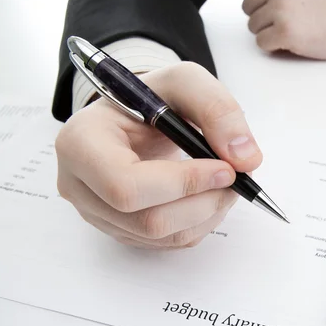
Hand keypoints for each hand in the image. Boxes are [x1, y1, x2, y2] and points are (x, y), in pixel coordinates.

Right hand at [55, 62, 262, 249]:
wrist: (137, 117)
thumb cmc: (155, 98)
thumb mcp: (186, 83)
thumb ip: (218, 109)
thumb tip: (246, 159)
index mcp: (81, 142)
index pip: (126, 184)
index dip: (183, 183)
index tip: (226, 169)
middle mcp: (79, 185)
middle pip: (146, 220)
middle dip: (204, 202)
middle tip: (235, 178)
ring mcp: (98, 213)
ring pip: (162, 236)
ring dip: (208, 213)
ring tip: (227, 183)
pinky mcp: (121, 230)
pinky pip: (168, 243)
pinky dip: (201, 223)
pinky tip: (209, 195)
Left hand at [242, 0, 325, 59]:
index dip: (261, 2)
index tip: (270, 9)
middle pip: (249, 8)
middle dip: (262, 17)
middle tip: (280, 24)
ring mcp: (280, 11)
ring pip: (254, 27)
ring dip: (268, 33)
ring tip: (290, 33)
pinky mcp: (285, 32)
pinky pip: (262, 43)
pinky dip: (272, 46)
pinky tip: (289, 43)